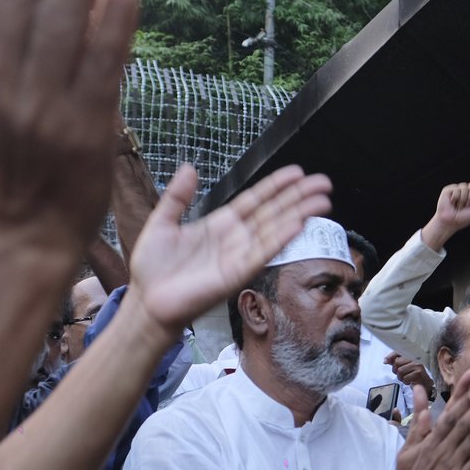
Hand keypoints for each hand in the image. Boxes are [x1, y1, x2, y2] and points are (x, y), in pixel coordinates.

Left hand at [128, 164, 332, 337]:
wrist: (146, 301)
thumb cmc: (152, 268)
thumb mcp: (162, 223)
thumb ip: (177, 197)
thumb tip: (190, 167)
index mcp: (220, 224)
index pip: (255, 200)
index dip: (276, 186)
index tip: (297, 173)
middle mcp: (235, 238)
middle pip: (273, 212)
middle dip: (298, 197)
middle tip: (323, 184)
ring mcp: (239, 256)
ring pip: (275, 230)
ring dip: (299, 214)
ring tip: (323, 201)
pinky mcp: (237, 274)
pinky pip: (263, 252)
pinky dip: (281, 238)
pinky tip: (299, 224)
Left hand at [386, 353, 433, 400]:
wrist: (424, 383)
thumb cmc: (413, 374)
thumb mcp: (403, 366)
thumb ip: (395, 362)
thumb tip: (385, 361)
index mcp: (411, 355)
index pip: (398, 352)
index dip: (390, 356)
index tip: (385, 362)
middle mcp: (415, 358)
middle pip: (397, 362)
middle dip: (396, 371)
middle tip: (400, 375)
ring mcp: (417, 365)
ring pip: (400, 371)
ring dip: (400, 378)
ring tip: (405, 378)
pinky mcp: (419, 372)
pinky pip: (405, 378)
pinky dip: (405, 382)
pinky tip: (410, 381)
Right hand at [422, 182, 469, 250]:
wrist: (449, 222)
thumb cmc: (463, 219)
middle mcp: (466, 191)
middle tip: (466, 206)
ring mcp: (457, 190)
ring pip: (464, 186)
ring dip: (462, 199)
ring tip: (458, 206)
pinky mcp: (449, 190)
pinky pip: (456, 188)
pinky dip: (455, 197)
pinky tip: (452, 202)